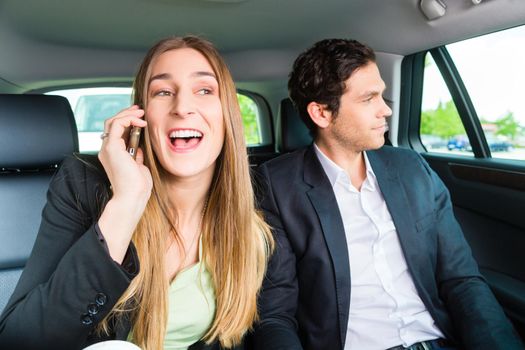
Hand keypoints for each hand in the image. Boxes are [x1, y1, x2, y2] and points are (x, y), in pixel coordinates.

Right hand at [97, 105, 151, 262]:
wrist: (132, 197)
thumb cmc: (137, 187)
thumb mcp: (139, 167)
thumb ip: (136, 156)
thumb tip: (139, 147)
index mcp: (113, 155)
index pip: (116, 131)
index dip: (127, 121)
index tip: (140, 117)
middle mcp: (107, 150)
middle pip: (112, 123)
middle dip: (126, 114)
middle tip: (140, 109)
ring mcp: (108, 148)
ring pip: (112, 121)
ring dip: (128, 114)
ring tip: (141, 113)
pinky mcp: (112, 147)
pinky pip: (117, 125)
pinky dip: (129, 120)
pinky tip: (141, 122)